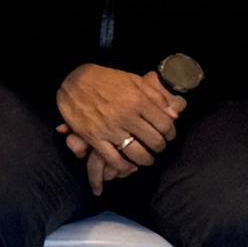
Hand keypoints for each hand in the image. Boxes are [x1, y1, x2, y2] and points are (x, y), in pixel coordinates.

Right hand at [55, 64, 184, 179]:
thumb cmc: (106, 79)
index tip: (168, 135)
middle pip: (154, 141)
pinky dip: (124, 166)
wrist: (73, 82)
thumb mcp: (133, 80)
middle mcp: (126, 117)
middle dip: (160, 147)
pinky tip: (130, 166)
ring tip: (147, 159)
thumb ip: (156, 96)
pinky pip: (113, 159)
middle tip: (158, 147)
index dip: (171, 133)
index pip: (165, 124)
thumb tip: (175, 114)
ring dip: (146, 159)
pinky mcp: (94, 138)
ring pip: (137, 153)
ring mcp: (110, 129)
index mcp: (138, 101)